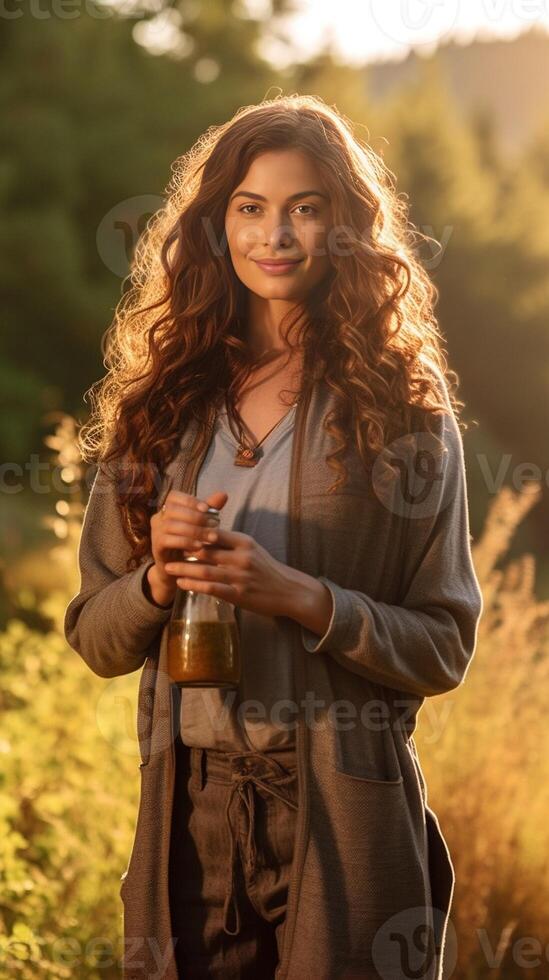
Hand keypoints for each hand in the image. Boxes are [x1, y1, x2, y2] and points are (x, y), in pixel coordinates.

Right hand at [147, 489, 228, 604]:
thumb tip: (224, 494)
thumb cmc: (192, 544)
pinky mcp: (156, 547)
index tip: (208, 509)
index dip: (190, 501)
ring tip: (212, 537)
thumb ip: (210, 510)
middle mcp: (158, 518)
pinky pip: (168, 540)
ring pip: (171, 525)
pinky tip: (200, 546)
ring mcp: (155, 532)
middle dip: (196, 516)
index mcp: (167, 509)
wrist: (179, 571)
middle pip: (173, 510)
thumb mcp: (202, 525)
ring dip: (194, 530)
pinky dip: (185, 542)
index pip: (174, 496)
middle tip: (215, 524)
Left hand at [164, 527, 296, 617]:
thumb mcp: (252, 549)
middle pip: (205, 550)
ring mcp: (240, 577)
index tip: (177, 533)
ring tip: (168, 567)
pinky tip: (181, 583)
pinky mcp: (239, 595)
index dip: (193, 532)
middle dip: (183, 550)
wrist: (289, 591)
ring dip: (183, 568)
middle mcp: (241, 557)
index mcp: (244, 542)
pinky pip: (210, 588)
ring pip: (204, 570)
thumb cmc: (267, 569)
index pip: (213, 532)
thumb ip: (231, 542)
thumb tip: (205, 534)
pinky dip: (193, 585)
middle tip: (166, 549)